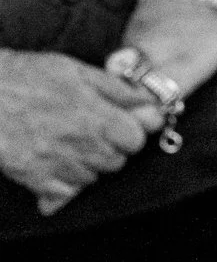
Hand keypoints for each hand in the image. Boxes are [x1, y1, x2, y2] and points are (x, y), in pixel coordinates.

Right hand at [0, 48, 161, 214]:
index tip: (113, 124)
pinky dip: (62, 181)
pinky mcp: (35, 177)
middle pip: (116, 161)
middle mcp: (79, 142)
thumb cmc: (20, 75)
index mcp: (94, 114)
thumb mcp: (71, 69)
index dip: (127, 132)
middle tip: (82, 131)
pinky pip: (66, 191)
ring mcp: (57, 163)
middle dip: (107, 149)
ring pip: (92, 177)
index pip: (136, 139)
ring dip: (84, 164)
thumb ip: (116, 89)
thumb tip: (151, 105)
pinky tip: (49, 159)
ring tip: (60, 141)